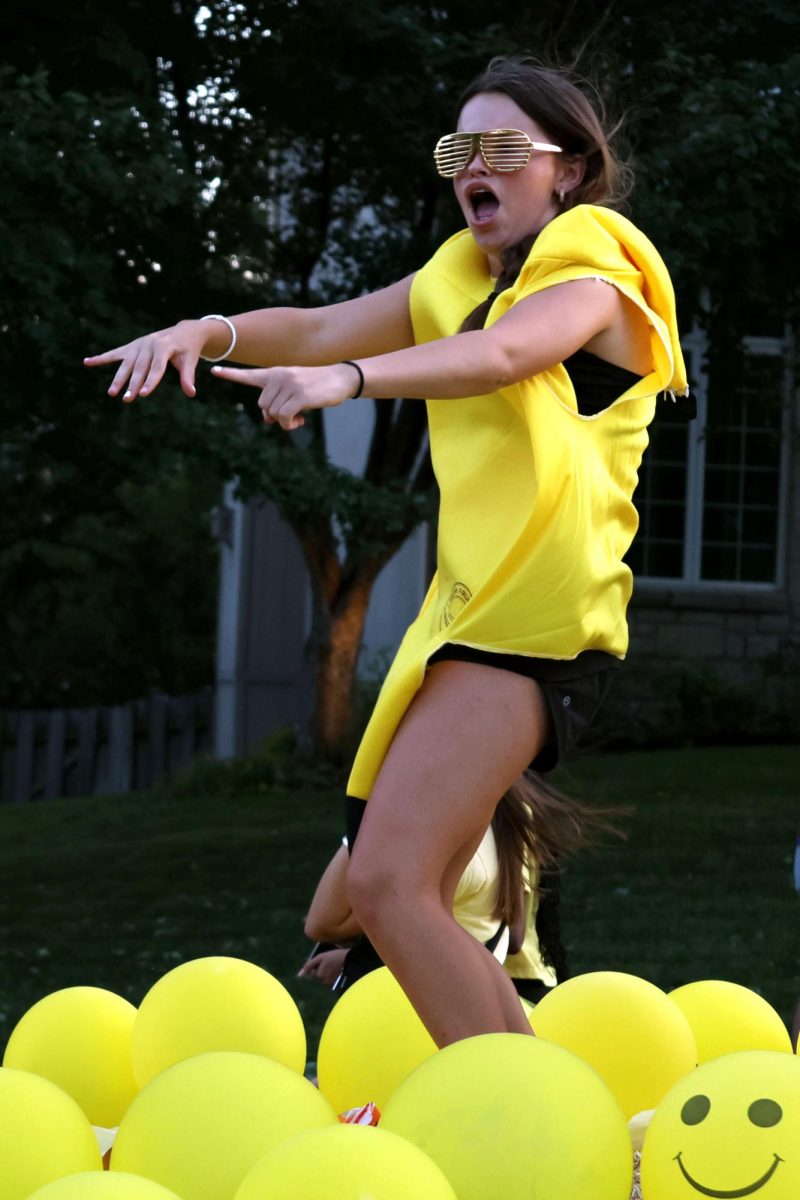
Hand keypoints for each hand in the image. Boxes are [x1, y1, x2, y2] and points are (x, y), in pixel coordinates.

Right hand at [83, 319, 209, 401]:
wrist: (183, 331)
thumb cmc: (188, 349)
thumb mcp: (190, 360)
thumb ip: (187, 376)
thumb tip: (191, 393)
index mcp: (164, 346)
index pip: (157, 367)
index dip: (151, 381)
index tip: (144, 395)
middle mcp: (149, 344)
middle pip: (140, 367)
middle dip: (133, 384)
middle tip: (127, 400)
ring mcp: (138, 345)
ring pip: (127, 364)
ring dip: (119, 378)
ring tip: (111, 393)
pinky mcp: (132, 346)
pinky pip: (114, 353)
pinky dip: (101, 358)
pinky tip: (87, 362)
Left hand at [210, 362, 356, 430]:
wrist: (340, 378)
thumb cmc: (316, 386)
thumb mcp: (294, 391)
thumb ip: (278, 402)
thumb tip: (268, 419)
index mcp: (275, 373)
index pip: (249, 375)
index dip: (231, 375)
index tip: (214, 371)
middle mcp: (279, 376)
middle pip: (262, 405)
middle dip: (274, 416)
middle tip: (291, 416)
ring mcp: (289, 384)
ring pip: (273, 413)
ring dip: (285, 422)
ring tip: (299, 416)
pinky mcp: (300, 395)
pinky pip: (284, 417)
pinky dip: (289, 424)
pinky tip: (300, 420)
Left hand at [297, 947, 347, 986]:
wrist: (348, 959)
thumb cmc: (332, 956)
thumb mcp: (319, 958)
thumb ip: (308, 966)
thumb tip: (299, 975)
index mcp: (319, 975)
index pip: (312, 972)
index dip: (316, 966)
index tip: (322, 961)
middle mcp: (323, 981)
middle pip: (317, 976)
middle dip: (319, 969)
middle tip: (327, 962)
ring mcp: (329, 982)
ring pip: (322, 978)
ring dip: (324, 972)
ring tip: (330, 965)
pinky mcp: (334, 982)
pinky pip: (327, 979)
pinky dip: (329, 974)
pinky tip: (333, 969)